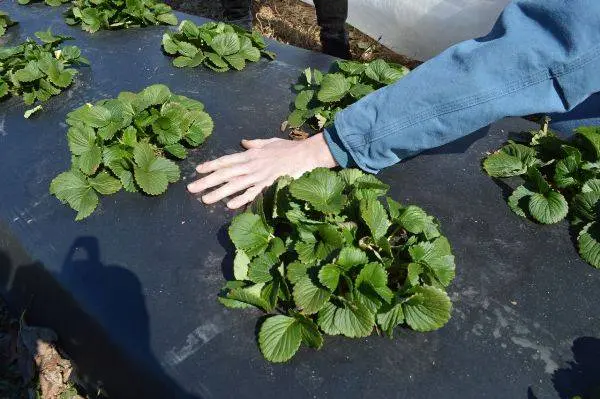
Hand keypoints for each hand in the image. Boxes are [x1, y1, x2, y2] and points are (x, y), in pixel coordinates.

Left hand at [187, 133, 337, 208]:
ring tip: (205, 199)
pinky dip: (241, 199)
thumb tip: (243, 143)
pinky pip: (252, 193)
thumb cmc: (289, 148)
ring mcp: (259, 176)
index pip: (226, 160)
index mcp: (251, 154)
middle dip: (207, 181)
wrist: (306, 154)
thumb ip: (254, 144)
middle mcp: (251, 165)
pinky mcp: (269, 185)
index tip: (197, 170)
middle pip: (225, 173)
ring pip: (235, 185)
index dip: (211, 165)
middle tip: (191, 188)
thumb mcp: (269, 142)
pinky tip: (230, 205)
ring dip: (218, 192)